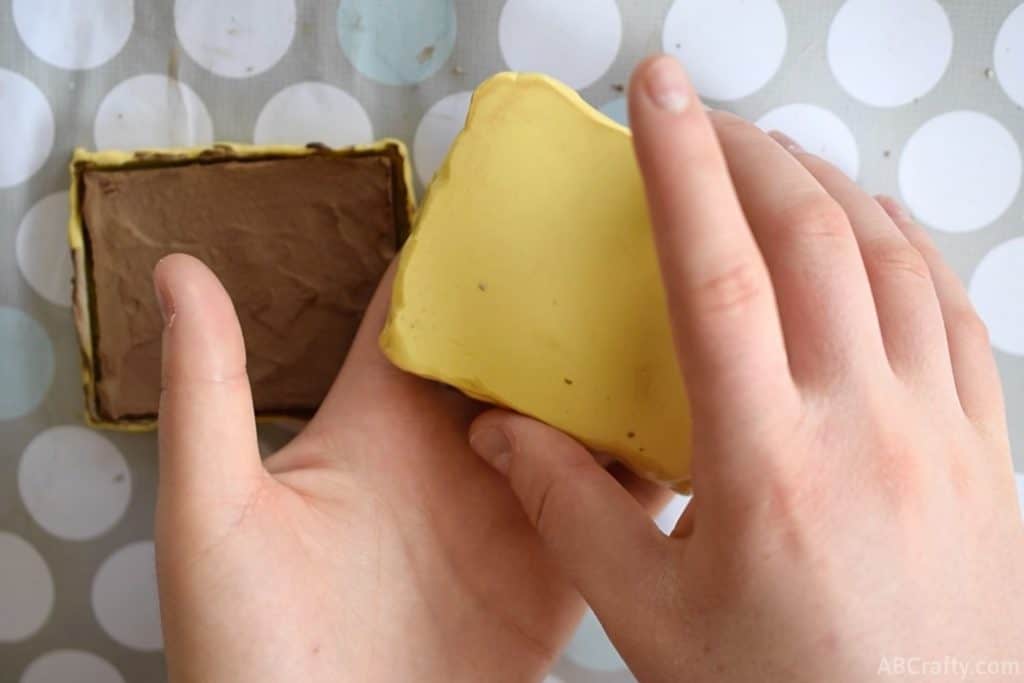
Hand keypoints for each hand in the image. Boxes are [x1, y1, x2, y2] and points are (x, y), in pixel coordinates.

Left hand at [152, 256, 666, 681]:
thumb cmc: (244, 650)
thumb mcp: (214, 514)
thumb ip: (209, 392)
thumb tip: (180, 268)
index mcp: (379, 421)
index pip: (428, 306)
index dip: (468, 245)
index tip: (521, 182)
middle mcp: (457, 451)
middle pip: (525, 348)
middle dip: (570, 291)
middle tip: (631, 226)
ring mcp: (517, 509)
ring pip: (587, 415)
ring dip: (627, 369)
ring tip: (688, 303)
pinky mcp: (563, 571)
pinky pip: (621, 505)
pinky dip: (660, 463)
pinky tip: (707, 419)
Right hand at [468, 56, 1023, 681]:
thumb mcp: (650, 620)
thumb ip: (568, 512)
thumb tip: (500, 432)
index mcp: (768, 465)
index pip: (717, 274)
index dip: (678, 167)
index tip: (656, 92)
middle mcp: (868, 428)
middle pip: (813, 236)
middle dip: (750, 154)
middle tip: (702, 120)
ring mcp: (942, 434)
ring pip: (894, 258)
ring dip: (831, 188)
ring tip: (779, 164)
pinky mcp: (987, 453)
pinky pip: (954, 312)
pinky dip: (907, 248)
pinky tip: (876, 238)